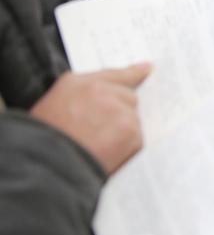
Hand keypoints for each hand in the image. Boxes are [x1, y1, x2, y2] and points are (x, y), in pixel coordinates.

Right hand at [30, 64, 151, 175]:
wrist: (47, 165)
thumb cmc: (44, 140)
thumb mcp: (51, 107)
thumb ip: (81, 95)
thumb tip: (108, 93)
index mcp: (78, 84)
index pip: (113, 74)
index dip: (132, 73)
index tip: (148, 69)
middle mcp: (102, 92)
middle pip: (129, 98)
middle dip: (121, 114)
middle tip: (101, 133)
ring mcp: (119, 110)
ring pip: (133, 120)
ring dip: (123, 133)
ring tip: (98, 147)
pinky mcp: (130, 131)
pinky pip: (137, 140)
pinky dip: (126, 150)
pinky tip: (106, 155)